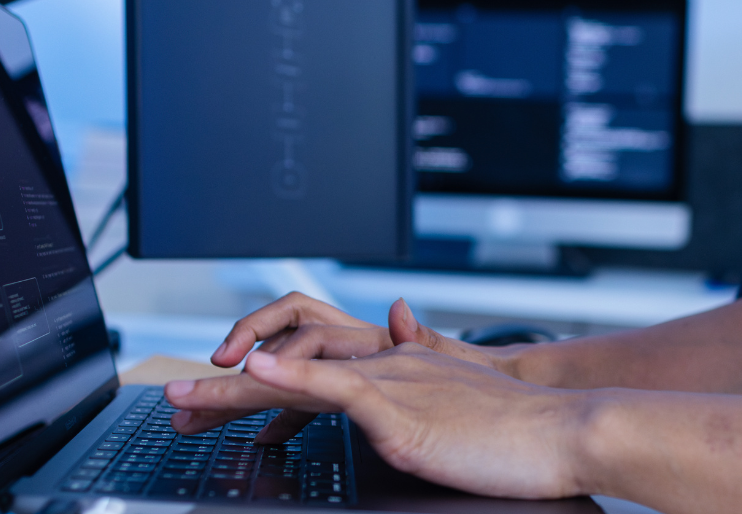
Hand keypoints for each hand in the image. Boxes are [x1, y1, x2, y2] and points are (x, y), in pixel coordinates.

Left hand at [166, 292, 519, 435]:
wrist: (562, 429)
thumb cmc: (517, 428)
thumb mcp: (459, 389)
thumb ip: (425, 352)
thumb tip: (397, 313)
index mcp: (393, 367)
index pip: (312, 368)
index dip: (262, 380)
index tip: (224, 403)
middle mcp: (384, 366)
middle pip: (290, 367)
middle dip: (226, 387)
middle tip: (179, 403)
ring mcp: (391, 384)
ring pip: (297, 376)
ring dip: (233, 387)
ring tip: (185, 398)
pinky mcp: (402, 408)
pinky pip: (337, 387)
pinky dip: (295, 378)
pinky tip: (259, 373)